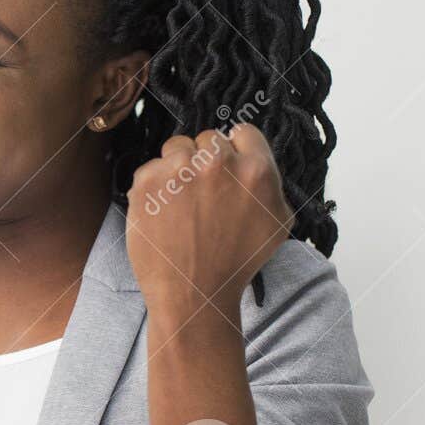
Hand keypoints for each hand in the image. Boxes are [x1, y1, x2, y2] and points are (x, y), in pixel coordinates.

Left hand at [125, 123, 293, 315]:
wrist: (193, 292)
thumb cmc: (236, 263)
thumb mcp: (277, 222)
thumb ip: (271, 184)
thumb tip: (256, 162)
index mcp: (256, 169)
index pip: (244, 132)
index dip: (235, 150)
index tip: (227, 168)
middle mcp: (218, 162)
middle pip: (208, 139)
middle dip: (205, 161)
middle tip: (202, 194)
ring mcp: (179, 169)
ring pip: (177, 148)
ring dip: (178, 169)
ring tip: (181, 204)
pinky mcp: (147, 180)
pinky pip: (150, 168)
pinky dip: (153, 187)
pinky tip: (162, 213)